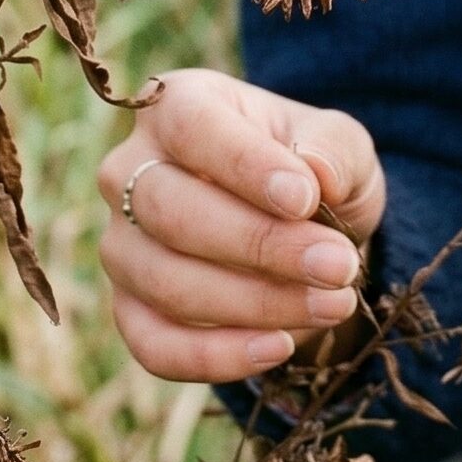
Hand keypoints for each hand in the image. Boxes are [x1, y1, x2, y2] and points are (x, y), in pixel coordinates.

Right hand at [95, 67, 385, 382]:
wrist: (299, 227)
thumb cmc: (311, 170)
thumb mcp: (340, 144)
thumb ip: (334, 150)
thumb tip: (315, 173)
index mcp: (178, 105)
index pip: (193, 127)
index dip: (246, 165)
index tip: (306, 199)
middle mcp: (129, 169)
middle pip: (172, 211)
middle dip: (261, 246)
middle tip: (338, 266)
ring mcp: (121, 243)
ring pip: (166, 282)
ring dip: (254, 304)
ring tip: (332, 303)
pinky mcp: (127, 309)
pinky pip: (155, 345)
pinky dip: (217, 356)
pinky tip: (280, 348)